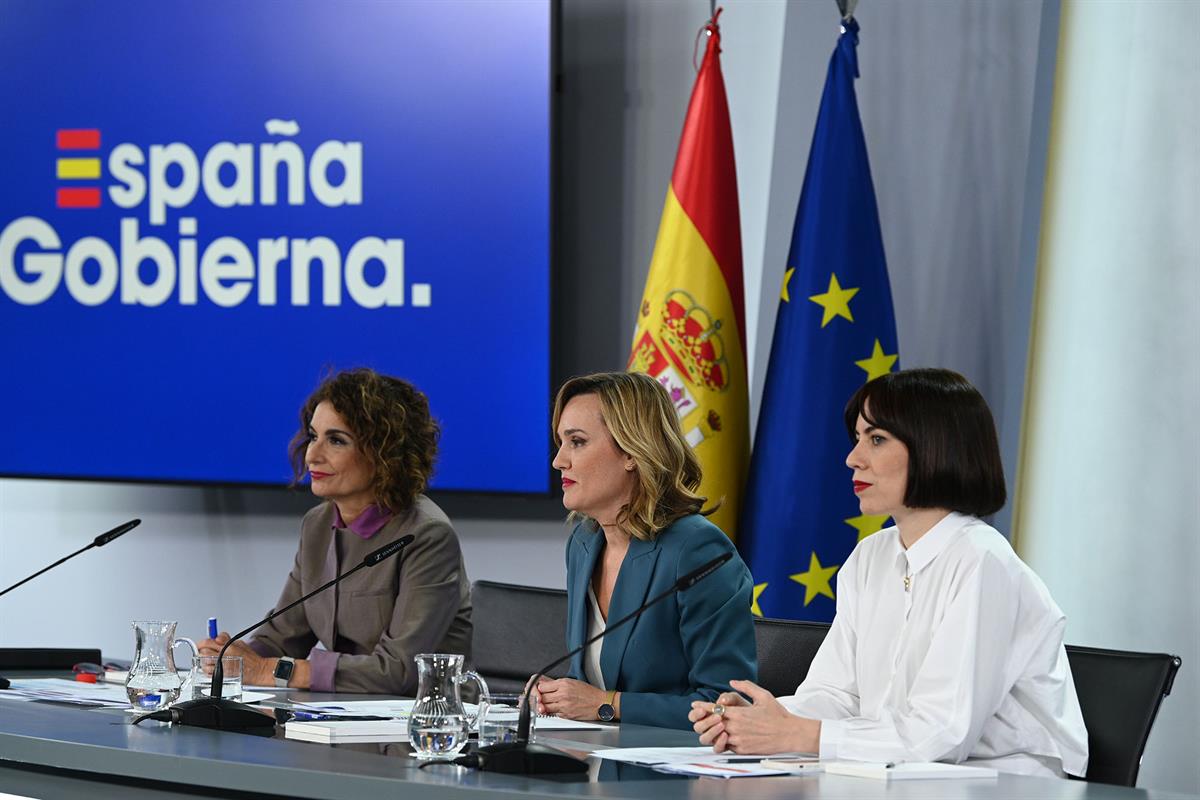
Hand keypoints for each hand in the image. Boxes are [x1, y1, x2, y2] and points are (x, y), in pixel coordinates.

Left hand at [197, 633, 271, 685]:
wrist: (257, 671)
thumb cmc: (251, 659)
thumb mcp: (240, 643)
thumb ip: (226, 639)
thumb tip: (217, 638)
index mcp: (227, 646)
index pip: (208, 642)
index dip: (202, 643)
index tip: (202, 644)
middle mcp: (223, 656)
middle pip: (203, 652)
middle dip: (202, 651)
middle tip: (204, 651)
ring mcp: (221, 666)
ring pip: (203, 663)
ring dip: (204, 661)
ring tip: (208, 660)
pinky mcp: (221, 676)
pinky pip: (207, 673)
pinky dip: (207, 670)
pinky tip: (212, 668)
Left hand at [535, 677, 606, 720]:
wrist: (600, 703)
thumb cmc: (589, 692)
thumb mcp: (573, 682)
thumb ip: (559, 683)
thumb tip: (546, 685)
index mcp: (564, 684)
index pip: (542, 686)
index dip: (540, 688)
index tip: (541, 689)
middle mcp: (562, 695)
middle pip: (542, 697)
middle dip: (541, 697)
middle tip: (543, 697)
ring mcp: (563, 706)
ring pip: (545, 707)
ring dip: (545, 706)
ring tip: (549, 703)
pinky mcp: (566, 715)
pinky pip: (553, 714)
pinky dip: (552, 712)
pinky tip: (556, 709)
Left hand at [691, 679, 819, 754]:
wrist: (790, 734)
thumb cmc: (778, 715)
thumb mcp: (763, 695)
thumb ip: (746, 687)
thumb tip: (732, 682)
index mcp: (739, 714)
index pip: (714, 710)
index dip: (703, 707)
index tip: (695, 706)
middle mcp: (736, 728)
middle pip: (713, 723)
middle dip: (708, 719)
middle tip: (703, 716)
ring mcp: (738, 740)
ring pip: (718, 736)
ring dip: (716, 731)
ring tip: (716, 727)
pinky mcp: (742, 750)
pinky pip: (727, 746)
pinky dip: (725, 741)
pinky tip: (727, 736)